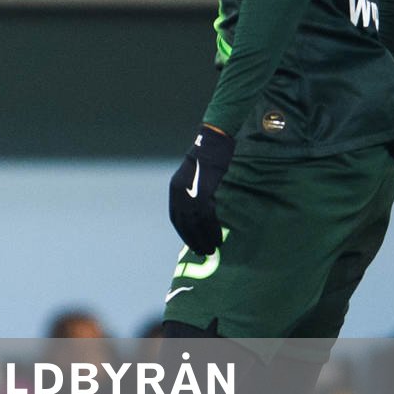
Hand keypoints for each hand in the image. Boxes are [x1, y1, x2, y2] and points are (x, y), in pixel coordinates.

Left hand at [168, 124, 234, 254]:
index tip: (192, 243)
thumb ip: (195, 192)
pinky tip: (218, 238)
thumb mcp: (196, 176)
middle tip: (202, 252)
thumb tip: (201, 211)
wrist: (215, 141)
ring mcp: (191, 193)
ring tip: (212, 249)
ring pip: (195, 224)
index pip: (176, 218)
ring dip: (203, 238)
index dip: (184, 232)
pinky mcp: (204, 192)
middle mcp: (179, 193)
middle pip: (184, 224)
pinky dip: (212, 230)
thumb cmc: (210, 157)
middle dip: (193, 240)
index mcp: (175, 189)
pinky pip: (207, 217)